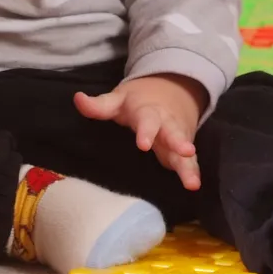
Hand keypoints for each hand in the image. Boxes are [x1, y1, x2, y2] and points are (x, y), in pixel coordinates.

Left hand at [74, 74, 207, 190]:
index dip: (146, 132)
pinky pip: (189, 161)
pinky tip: (195, 185)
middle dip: (178, 143)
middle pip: (172, 134)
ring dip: (188, 165)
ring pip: (183, 151)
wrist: (172, 89)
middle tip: (185, 151)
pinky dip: (192, 171)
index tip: (144, 144)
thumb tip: (77, 99)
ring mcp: (176, 138)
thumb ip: (99, 105)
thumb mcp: (118, 99)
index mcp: (148, 112)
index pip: (147, 121)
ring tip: (193, 182)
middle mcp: (166, 125)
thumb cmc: (138, 100)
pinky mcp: (182, 150)